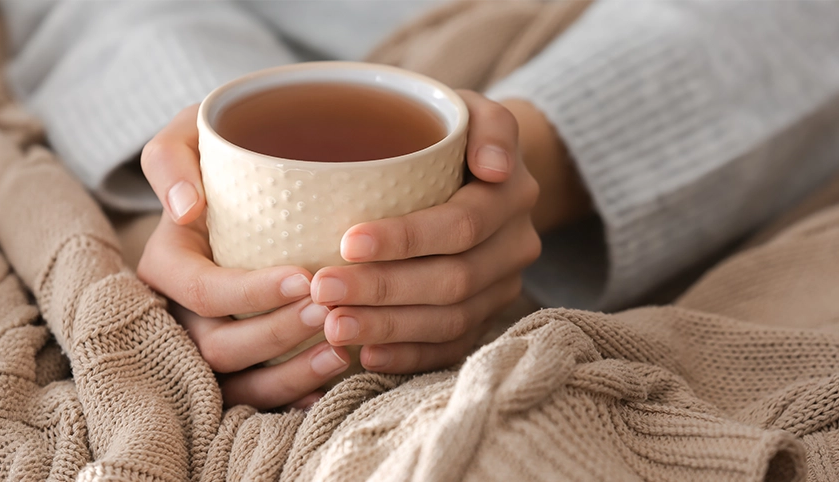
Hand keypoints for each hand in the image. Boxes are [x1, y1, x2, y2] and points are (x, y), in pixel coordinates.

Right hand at [137, 105, 348, 409]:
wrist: (245, 178)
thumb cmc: (219, 152)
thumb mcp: (187, 136)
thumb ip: (171, 159)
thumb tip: (185, 210)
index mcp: (165, 262)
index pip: (200, 290)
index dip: (249, 293)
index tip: (304, 277)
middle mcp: (177, 312)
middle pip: (218, 345)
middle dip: (277, 334)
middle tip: (330, 312)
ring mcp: (205, 343)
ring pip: (237, 381)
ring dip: (290, 373)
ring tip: (341, 352)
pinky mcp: (236, 365)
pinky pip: (257, 396)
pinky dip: (294, 394)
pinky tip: (333, 380)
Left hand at [311, 91, 544, 373]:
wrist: (481, 170)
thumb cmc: (450, 134)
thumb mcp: (466, 109)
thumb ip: (486, 124)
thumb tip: (494, 166)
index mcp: (510, 193)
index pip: (461, 224)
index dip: (407, 238)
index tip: (348, 242)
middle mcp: (515, 245)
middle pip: (453, 280)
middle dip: (384, 290)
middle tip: (323, 290)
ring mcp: (503, 286)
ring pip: (452, 320)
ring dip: (389, 328)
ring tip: (333, 326)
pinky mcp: (486, 317)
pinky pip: (452, 347)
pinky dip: (410, 357)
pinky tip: (367, 357)